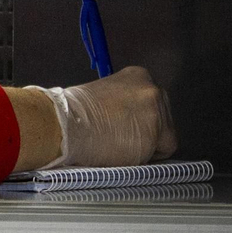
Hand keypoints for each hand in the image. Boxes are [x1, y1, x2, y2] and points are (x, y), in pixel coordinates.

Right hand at [30, 67, 176, 167]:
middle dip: (148, 131)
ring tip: (120, 145)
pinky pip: (163, 152)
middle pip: (164, 118)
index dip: (140, 119)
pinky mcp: (159, 134)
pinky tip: (126, 152)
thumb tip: (128, 119)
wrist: (66, 126)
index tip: (127, 128)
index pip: (152, 102)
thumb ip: (122, 104)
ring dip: (147, 145)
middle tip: (123, 139)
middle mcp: (152, 89)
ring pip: (166, 136)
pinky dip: (148, 156)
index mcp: (138, 76)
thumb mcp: (102, 96)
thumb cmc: (75, 115)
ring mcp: (157, 111)